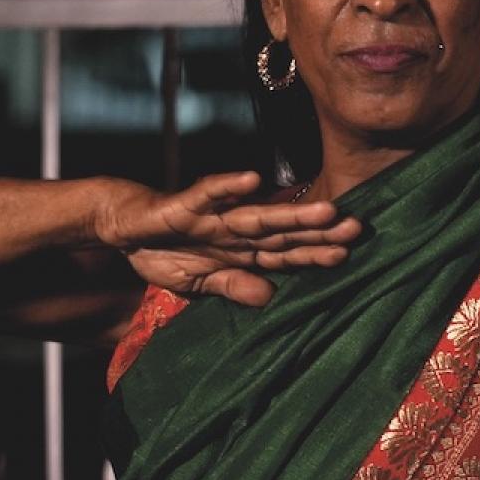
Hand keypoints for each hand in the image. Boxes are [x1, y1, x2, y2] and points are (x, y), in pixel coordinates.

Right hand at [95, 171, 361, 306]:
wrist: (122, 227)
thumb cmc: (163, 253)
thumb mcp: (197, 284)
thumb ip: (232, 288)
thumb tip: (270, 299)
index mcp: (241, 252)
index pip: (285, 255)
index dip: (315, 255)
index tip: (347, 255)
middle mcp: (235, 232)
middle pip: (284, 233)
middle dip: (319, 232)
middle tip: (357, 227)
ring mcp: (213, 217)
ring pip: (258, 215)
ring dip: (291, 213)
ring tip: (326, 210)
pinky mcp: (185, 205)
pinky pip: (207, 194)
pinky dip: (227, 187)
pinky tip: (252, 180)